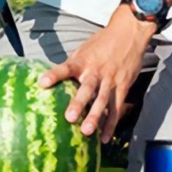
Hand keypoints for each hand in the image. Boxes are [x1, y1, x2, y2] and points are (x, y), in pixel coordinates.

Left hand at [39, 7, 153, 141]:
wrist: (129, 33)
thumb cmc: (102, 42)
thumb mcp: (83, 49)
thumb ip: (72, 65)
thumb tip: (53, 78)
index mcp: (82, 61)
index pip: (65, 68)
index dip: (54, 75)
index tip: (42, 82)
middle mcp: (96, 71)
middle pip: (86, 89)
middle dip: (78, 104)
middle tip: (69, 118)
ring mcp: (110, 80)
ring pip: (103, 101)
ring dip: (95, 117)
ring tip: (87, 132)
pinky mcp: (123, 86)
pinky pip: (116, 108)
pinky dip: (111, 123)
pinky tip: (104, 137)